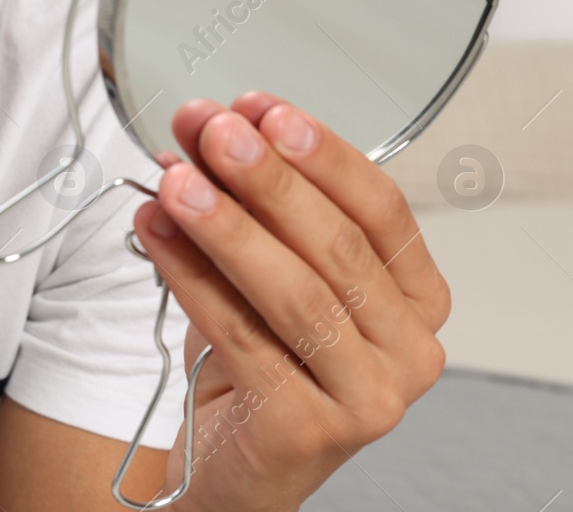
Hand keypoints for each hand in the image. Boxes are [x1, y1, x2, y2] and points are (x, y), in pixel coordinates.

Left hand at [127, 92, 449, 511]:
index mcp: (415, 298)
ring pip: (295, 293)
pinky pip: (242, 337)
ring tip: (176, 180)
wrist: (232, 463)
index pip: (382, 209)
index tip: (264, 109)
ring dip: (227, 226)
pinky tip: (156, 233)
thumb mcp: (256, 267)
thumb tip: (204, 129)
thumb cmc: (258, 357)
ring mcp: (369, 398)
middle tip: (216, 132)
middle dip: (268, 180)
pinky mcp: (311, 430)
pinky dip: (190, 276)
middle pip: (337, 247)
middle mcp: (409, 351)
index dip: (322, 153)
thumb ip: (241, 200)